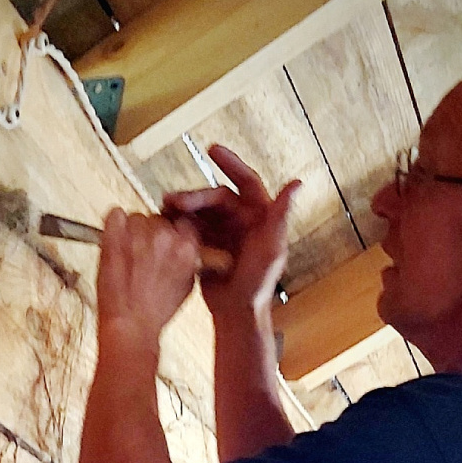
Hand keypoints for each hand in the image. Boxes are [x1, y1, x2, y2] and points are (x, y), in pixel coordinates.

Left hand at [96, 210, 201, 350]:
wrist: (129, 325)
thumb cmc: (154, 312)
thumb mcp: (186, 286)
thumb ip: (189, 261)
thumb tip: (187, 249)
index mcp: (187, 247)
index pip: (183, 222)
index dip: (172, 232)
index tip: (165, 243)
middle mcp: (165, 237)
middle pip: (158, 218)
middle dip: (151, 234)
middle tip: (143, 257)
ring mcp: (139, 234)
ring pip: (136, 217)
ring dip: (131, 232)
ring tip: (128, 258)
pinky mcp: (114, 235)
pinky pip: (115, 215)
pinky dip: (113, 226)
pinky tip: (115, 244)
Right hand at [162, 145, 299, 325]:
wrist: (237, 312)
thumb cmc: (259, 283)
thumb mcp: (272, 248)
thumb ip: (280, 215)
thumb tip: (297, 182)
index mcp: (260, 216)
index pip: (246, 182)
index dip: (231, 164)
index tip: (212, 150)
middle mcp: (241, 221)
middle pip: (215, 198)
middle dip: (194, 197)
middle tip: (173, 201)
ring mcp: (223, 233)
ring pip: (201, 212)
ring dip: (183, 209)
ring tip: (164, 210)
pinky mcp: (207, 247)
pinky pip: (192, 229)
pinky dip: (179, 226)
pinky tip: (165, 224)